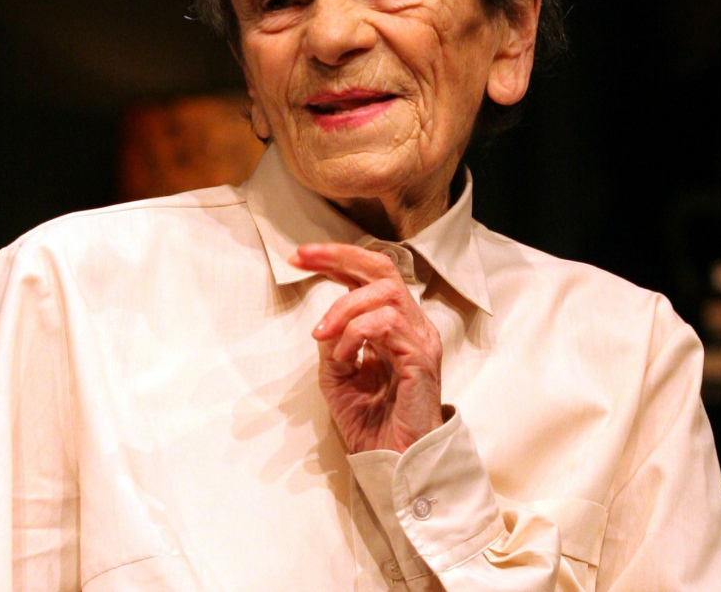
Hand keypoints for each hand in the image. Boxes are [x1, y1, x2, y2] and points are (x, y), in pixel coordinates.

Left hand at [292, 242, 443, 454]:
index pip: (369, 277)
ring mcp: (421, 338)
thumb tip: (324, 323)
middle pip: (382, 269)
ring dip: (343, 308)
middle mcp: (412, 324)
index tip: (299, 257)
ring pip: (384, 293)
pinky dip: (357, 333)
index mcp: (394, 325)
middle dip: (340, 257)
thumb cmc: (372, 424)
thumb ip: (332, 343)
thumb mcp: (337, 377)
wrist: (393, 463)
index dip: (336, 260)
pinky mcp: (421, 357)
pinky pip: (387, 324)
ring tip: (323, 336)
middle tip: (305, 259)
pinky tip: (344, 356)